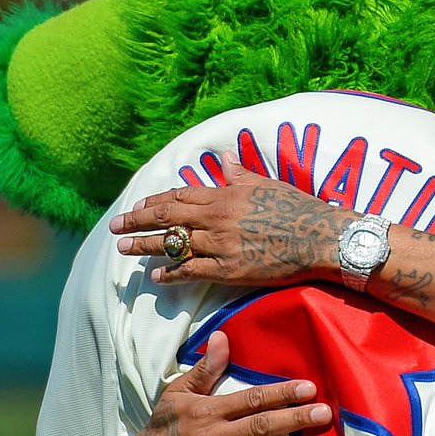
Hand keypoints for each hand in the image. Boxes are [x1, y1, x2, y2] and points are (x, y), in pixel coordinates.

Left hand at [110, 155, 341, 286]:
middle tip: (116, 226)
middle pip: (168, 218)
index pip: (181, 196)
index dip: (157, 201)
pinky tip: (157, 276)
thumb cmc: (298, 209)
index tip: (139, 205)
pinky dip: (172, 274)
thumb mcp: (268, 184)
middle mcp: (216, 219)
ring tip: (124, 248)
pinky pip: (192, 272)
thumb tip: (224, 159)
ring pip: (174, 244)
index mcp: (225, 196)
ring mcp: (220, 246)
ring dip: (146, 246)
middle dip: (138, 221)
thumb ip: (241, 175)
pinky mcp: (229, 270)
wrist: (318, 238)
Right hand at [127, 329, 332, 435]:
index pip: (251, 399)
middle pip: (259, 426)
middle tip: (324, 413)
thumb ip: (204, 369)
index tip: (309, 388)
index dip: (281, 393)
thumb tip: (221, 337)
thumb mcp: (177, 395)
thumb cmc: (164, 430)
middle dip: (294, 419)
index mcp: (207, 412)